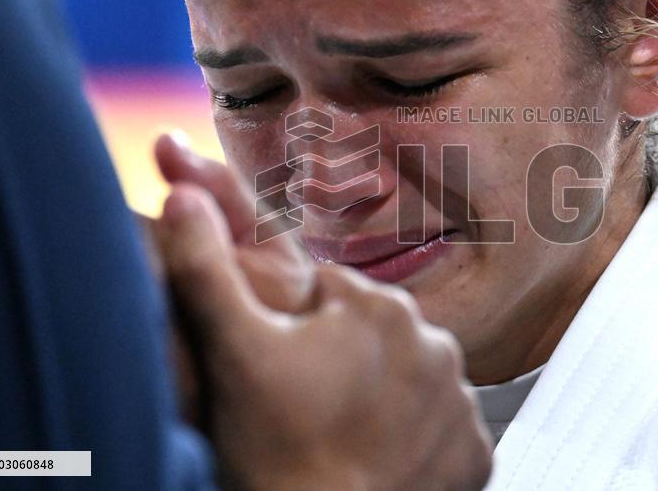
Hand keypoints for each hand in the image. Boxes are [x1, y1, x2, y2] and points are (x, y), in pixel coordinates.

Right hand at [153, 133, 492, 489]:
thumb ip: (206, 266)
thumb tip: (182, 196)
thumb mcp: (231, 350)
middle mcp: (435, 343)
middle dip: (340, 360)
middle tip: (303, 408)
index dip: (295, 330)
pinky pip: (442, 435)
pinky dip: (416, 445)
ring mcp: (461, 402)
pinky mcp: (475, 454)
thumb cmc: (274, 449)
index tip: (280, 368)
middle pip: (373, 339)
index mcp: (378, 305)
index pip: (331, 296)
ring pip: (408, 385)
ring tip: (336, 437)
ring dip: (379, 400)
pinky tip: (377, 461)